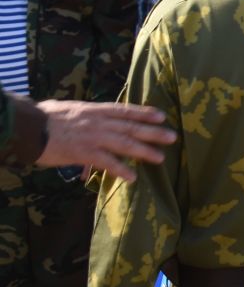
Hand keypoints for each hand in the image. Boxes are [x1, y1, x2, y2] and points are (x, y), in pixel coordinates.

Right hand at [39, 101, 174, 181]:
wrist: (28, 127)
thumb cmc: (45, 118)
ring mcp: (92, 136)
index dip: (145, 113)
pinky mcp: (83, 152)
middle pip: (131, 126)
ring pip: (124, 143)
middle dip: (153, 132)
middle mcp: (98, 121)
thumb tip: (95, 119)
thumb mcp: (71, 109)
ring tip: (160, 158)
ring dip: (144, 151)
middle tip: (172, 137)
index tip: (162, 116)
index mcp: (95, 110)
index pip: (125, 110)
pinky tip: (132, 177)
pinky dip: (121, 169)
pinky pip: (106, 162)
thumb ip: (87, 116)